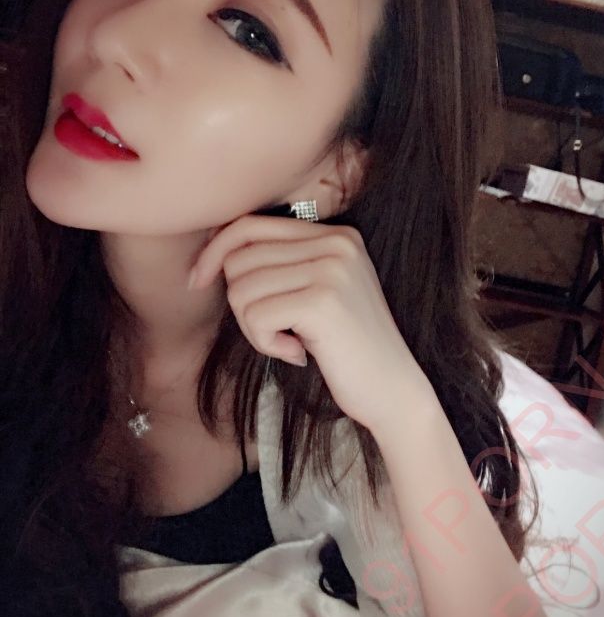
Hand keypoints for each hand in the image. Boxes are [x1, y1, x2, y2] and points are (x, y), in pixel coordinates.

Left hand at [188, 214, 432, 431]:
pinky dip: (265, 343)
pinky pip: (255, 316)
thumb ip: (281, 264)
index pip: (251, 225)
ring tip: (289, 343)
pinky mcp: (322, 302)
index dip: (215, 251)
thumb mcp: (318, 291)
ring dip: (255, 328)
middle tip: (274, 331)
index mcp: (336, 234)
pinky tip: (297, 354)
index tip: (197, 280)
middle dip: (242, 302)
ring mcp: (331, 270)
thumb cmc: (347, 349)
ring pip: (242, 288)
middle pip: (240, 258)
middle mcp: (336, 243)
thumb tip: (213, 252)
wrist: (394, 391)